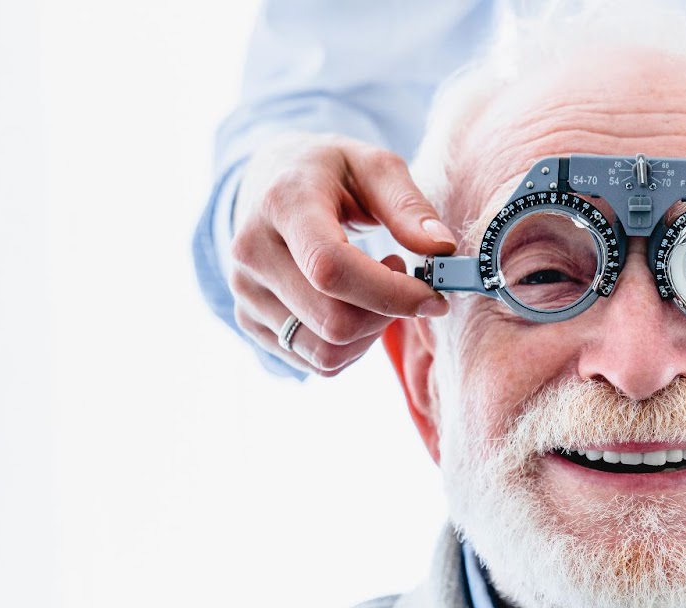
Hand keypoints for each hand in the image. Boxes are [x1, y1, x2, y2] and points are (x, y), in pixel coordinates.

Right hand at [228, 133, 455, 375]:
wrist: (267, 184)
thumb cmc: (329, 173)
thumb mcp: (373, 166)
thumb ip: (408, 205)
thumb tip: (441, 247)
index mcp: (282, 203)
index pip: (330, 269)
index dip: (389, 293)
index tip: (431, 294)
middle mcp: (252, 253)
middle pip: (332, 322)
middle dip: (386, 315)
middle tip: (404, 280)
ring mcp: (245, 292)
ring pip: (325, 354)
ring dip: (370, 334)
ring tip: (376, 290)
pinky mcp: (248, 321)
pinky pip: (314, 363)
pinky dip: (350, 345)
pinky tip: (352, 305)